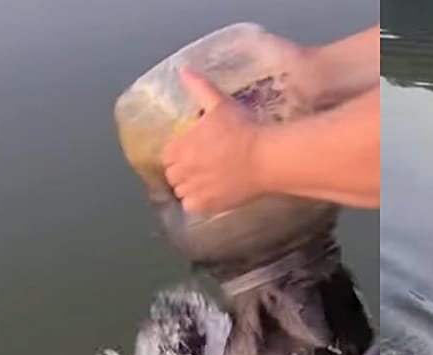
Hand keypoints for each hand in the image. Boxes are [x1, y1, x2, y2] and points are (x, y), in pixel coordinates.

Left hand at [161, 67, 267, 215]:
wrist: (265, 157)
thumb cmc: (242, 128)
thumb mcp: (219, 104)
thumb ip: (199, 88)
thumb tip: (182, 69)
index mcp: (181, 147)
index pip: (166, 155)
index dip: (177, 153)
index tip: (191, 151)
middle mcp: (183, 170)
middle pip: (171, 175)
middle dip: (181, 170)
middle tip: (200, 165)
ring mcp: (195, 189)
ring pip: (180, 192)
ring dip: (188, 186)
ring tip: (205, 180)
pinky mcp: (207, 205)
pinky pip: (191, 207)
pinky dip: (197, 202)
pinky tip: (210, 193)